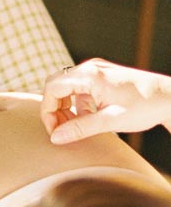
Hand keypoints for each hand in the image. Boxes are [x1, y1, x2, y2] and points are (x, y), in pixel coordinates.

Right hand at [41, 59, 170, 143]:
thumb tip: (56, 138)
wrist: (170, 97)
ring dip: (65, 107)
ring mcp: (97, 70)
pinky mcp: (103, 76)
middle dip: (54, 109)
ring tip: (74, 127)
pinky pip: (80, 88)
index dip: (48, 112)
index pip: (52, 89)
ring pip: (67, 87)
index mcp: (90, 75)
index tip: (54, 131)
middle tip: (61, 130)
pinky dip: (77, 103)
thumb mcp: (112, 121)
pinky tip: (89, 118)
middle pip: (56, 85)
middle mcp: (91, 68)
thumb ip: (81, 128)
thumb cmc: (145, 107)